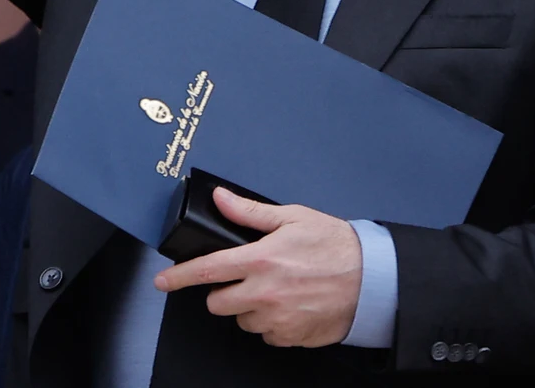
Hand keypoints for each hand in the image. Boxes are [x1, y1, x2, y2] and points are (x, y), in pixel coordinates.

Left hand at [153, 189, 362, 348]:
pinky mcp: (291, 336)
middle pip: (217, 303)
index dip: (178, 277)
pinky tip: (289, 305)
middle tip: (245, 278)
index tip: (161, 281)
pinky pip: (266, 334)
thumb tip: (220, 199)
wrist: (373, 280)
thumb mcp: (293, 218)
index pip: (206, 271)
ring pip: (242, 320)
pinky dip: (272, 323)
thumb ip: (250, 213)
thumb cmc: (336, 246)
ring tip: (276, 290)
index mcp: (259, 260)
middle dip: (224, 292)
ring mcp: (277, 318)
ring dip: (250, 308)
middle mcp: (264, 293)